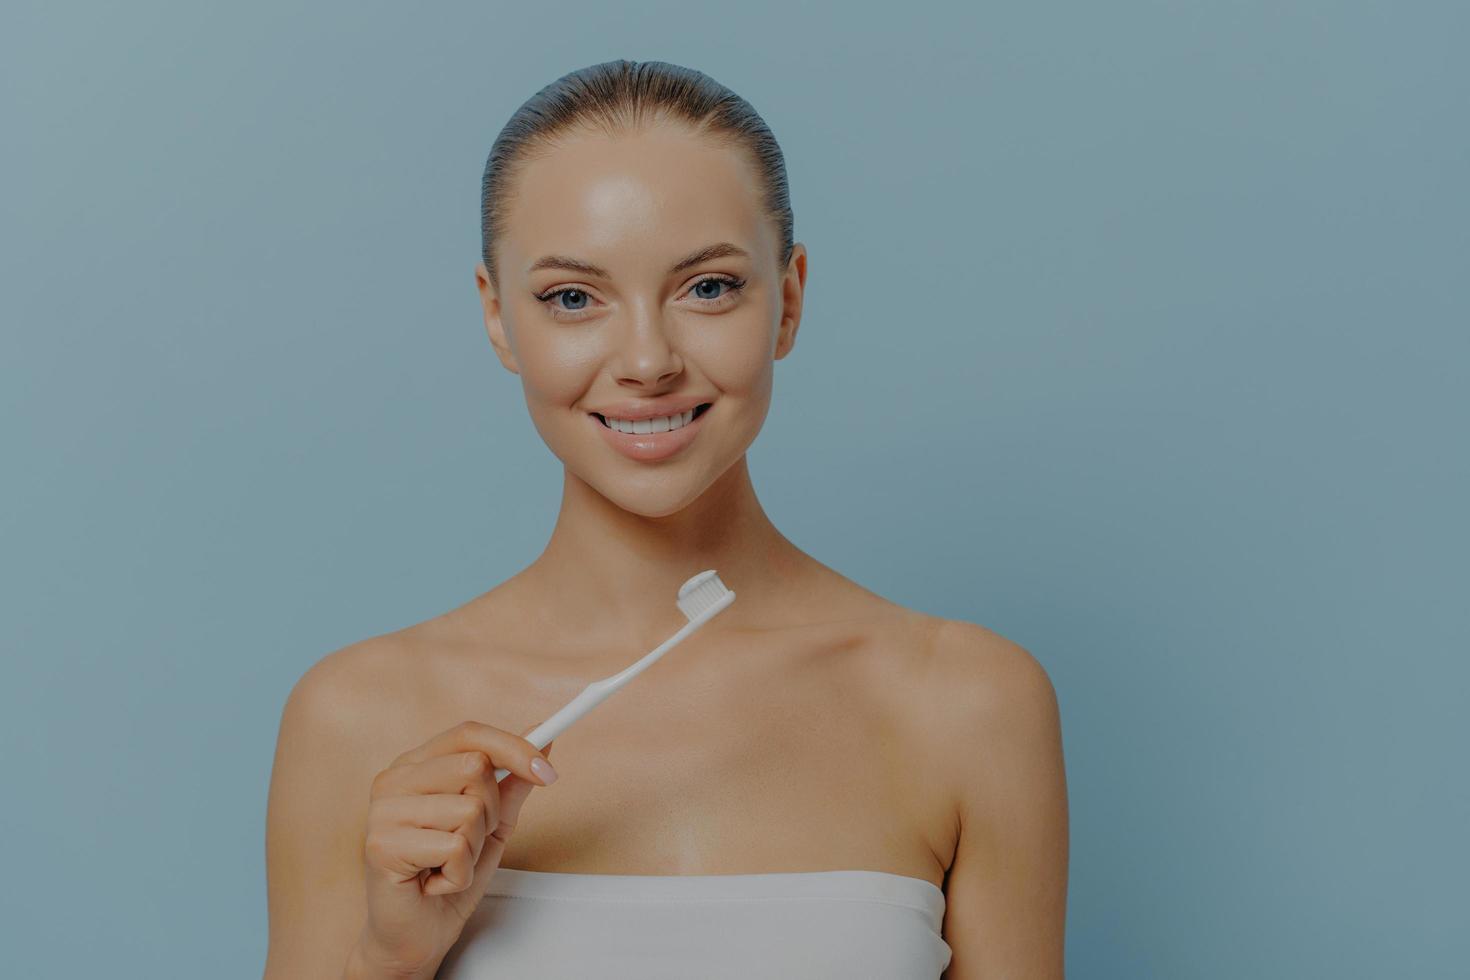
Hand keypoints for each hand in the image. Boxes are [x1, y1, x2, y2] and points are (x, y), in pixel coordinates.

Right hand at [352, 721, 556, 977]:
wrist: (418, 934)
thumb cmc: (448, 874)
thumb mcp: (492, 823)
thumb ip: (512, 781)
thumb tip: (544, 735)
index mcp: (415, 765)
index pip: (469, 734)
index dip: (514, 747)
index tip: (548, 772)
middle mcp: (393, 780)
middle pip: (475, 768)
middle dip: (490, 812)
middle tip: (467, 842)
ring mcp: (382, 811)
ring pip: (470, 810)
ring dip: (473, 849)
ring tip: (446, 866)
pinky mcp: (381, 845)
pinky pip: (455, 848)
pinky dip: (459, 874)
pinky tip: (435, 883)